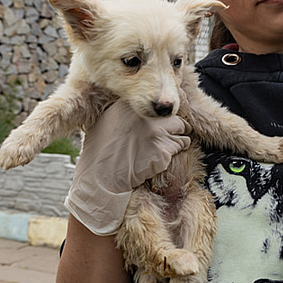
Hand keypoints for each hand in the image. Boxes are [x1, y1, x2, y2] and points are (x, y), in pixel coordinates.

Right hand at [65, 99, 190, 234]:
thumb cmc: (99, 154)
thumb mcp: (104, 123)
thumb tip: (137, 109)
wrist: (101, 179)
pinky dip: (177, 151)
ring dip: (178, 137)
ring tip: (167, 147)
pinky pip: (182, 145)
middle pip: (172, 114)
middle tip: (168, 135)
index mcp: (129, 105)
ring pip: (183, 128)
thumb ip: (122, 112)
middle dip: (173, 125)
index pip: (155, 103)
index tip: (160, 121)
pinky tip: (164, 157)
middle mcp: (145, 115)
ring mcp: (157, 131)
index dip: (159, 114)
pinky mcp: (165, 149)